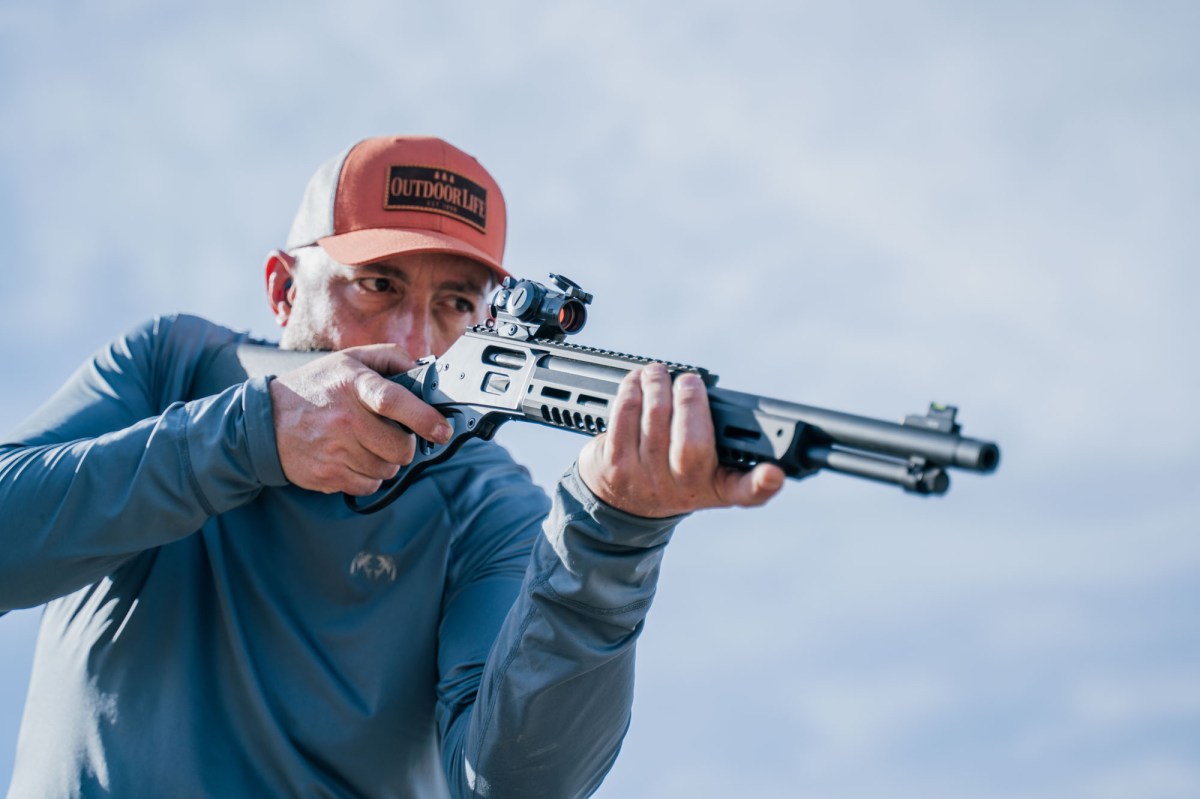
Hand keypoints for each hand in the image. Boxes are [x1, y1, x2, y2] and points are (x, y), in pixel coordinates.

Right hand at [268, 344, 451, 494]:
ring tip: (366, 444)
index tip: (442, 430)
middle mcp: (345, 418)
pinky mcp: (328, 475)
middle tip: (391, 435)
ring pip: (387, 469)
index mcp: (353, 384)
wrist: (265, 421)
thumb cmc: (316, 387)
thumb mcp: (349, 360)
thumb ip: (390, 358)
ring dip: (386, 461)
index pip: (394, 401)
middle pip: (400, 447)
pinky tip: (353, 458)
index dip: (424, 417)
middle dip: (405, 445)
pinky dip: (369, 477)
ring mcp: (335, 449)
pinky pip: (369, 485)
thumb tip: (425, 371)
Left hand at [578, 363, 784, 517]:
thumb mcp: (709, 472)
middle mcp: (684, 488)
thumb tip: (726, 400)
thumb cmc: (677, 473)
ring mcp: (647, 480)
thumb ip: (728, 445)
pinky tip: (636, 382)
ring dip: (657, 386)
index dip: (763, 483)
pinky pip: (624, 417)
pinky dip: (631, 391)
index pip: (748, 492)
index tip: (775, 472)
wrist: (624, 502)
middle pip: (692, 444)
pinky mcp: (614, 465)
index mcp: (718, 488)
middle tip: (689, 381)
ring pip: (654, 421)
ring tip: (658, 373)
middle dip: (690, 401)